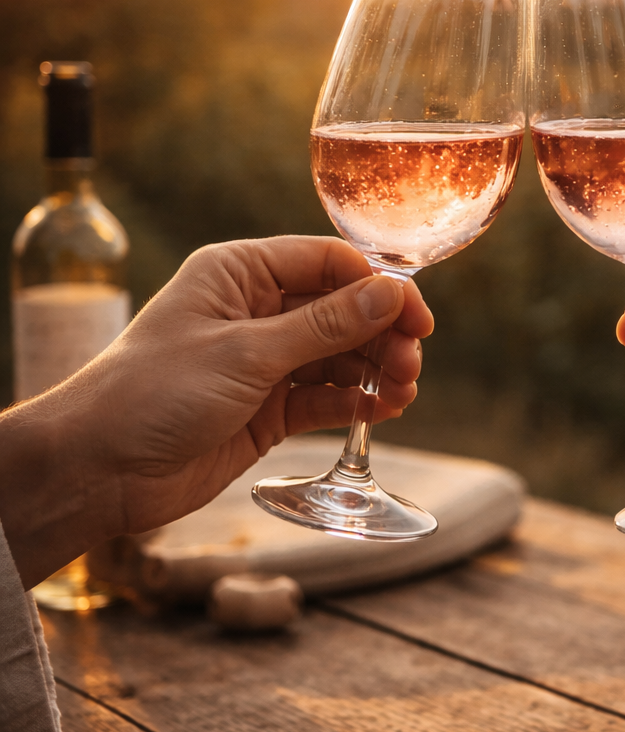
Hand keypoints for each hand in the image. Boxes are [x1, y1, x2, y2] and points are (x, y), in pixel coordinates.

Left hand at [0, 237, 432, 586]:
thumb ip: (324, 326)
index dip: (377, 287)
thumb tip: (391, 295)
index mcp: (239, 273)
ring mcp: (261, 362)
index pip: (326, 263)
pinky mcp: (266, 409)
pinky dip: (354, 402)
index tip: (416, 317)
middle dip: (380, 334)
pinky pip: (323, 397)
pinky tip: (382, 410)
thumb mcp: (247, 353)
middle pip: (339, 311)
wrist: (101, 468)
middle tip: (409, 364)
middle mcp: (253, 311)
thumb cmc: (155, 392)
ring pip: (337, 356)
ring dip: (373, 370)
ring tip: (402, 392)